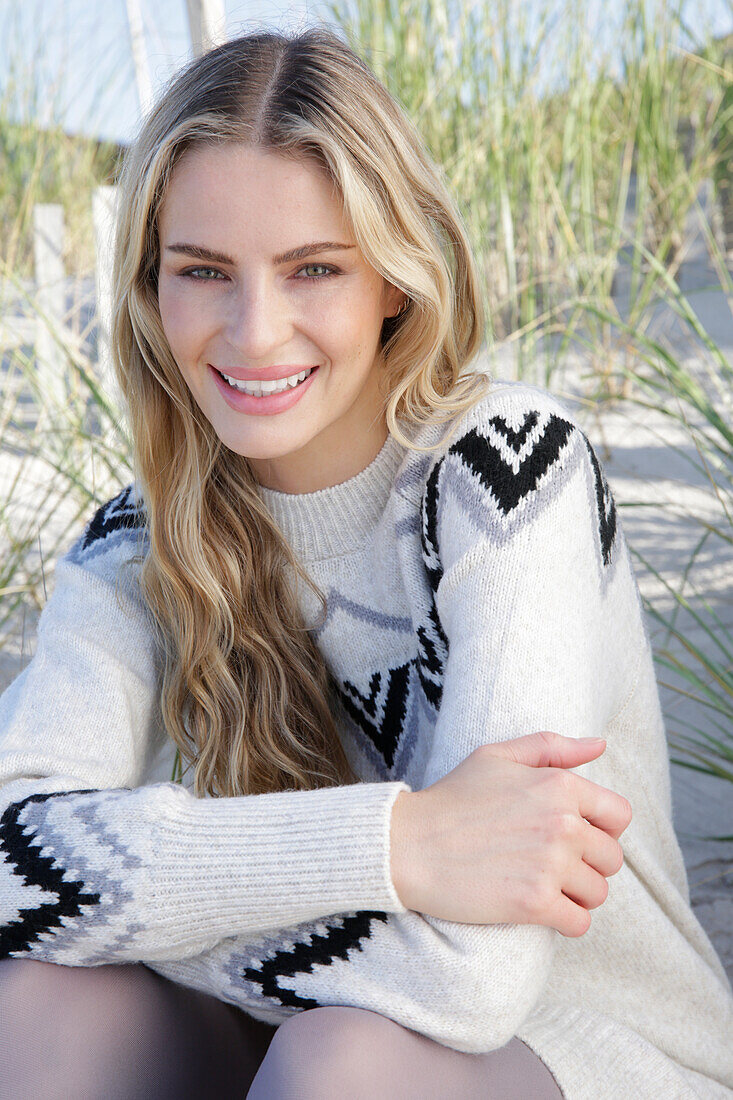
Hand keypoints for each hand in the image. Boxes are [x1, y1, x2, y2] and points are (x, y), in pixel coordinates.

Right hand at [389, 730, 631, 936]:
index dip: (602, 830)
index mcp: (559, 785)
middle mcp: (563, 823)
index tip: (576, 839)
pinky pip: (580, 924)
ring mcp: (551, 864)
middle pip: (612, 858)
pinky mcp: (535, 902)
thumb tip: (599, 744)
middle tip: (552, 867)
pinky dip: (565, 923)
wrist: (407, 844)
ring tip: (543, 887)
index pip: (619, 815)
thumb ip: (551, 747)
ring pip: (598, 893)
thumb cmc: (450, 799)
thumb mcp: (497, 756)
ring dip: (576, 896)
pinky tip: (539, 910)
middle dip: (588, 866)